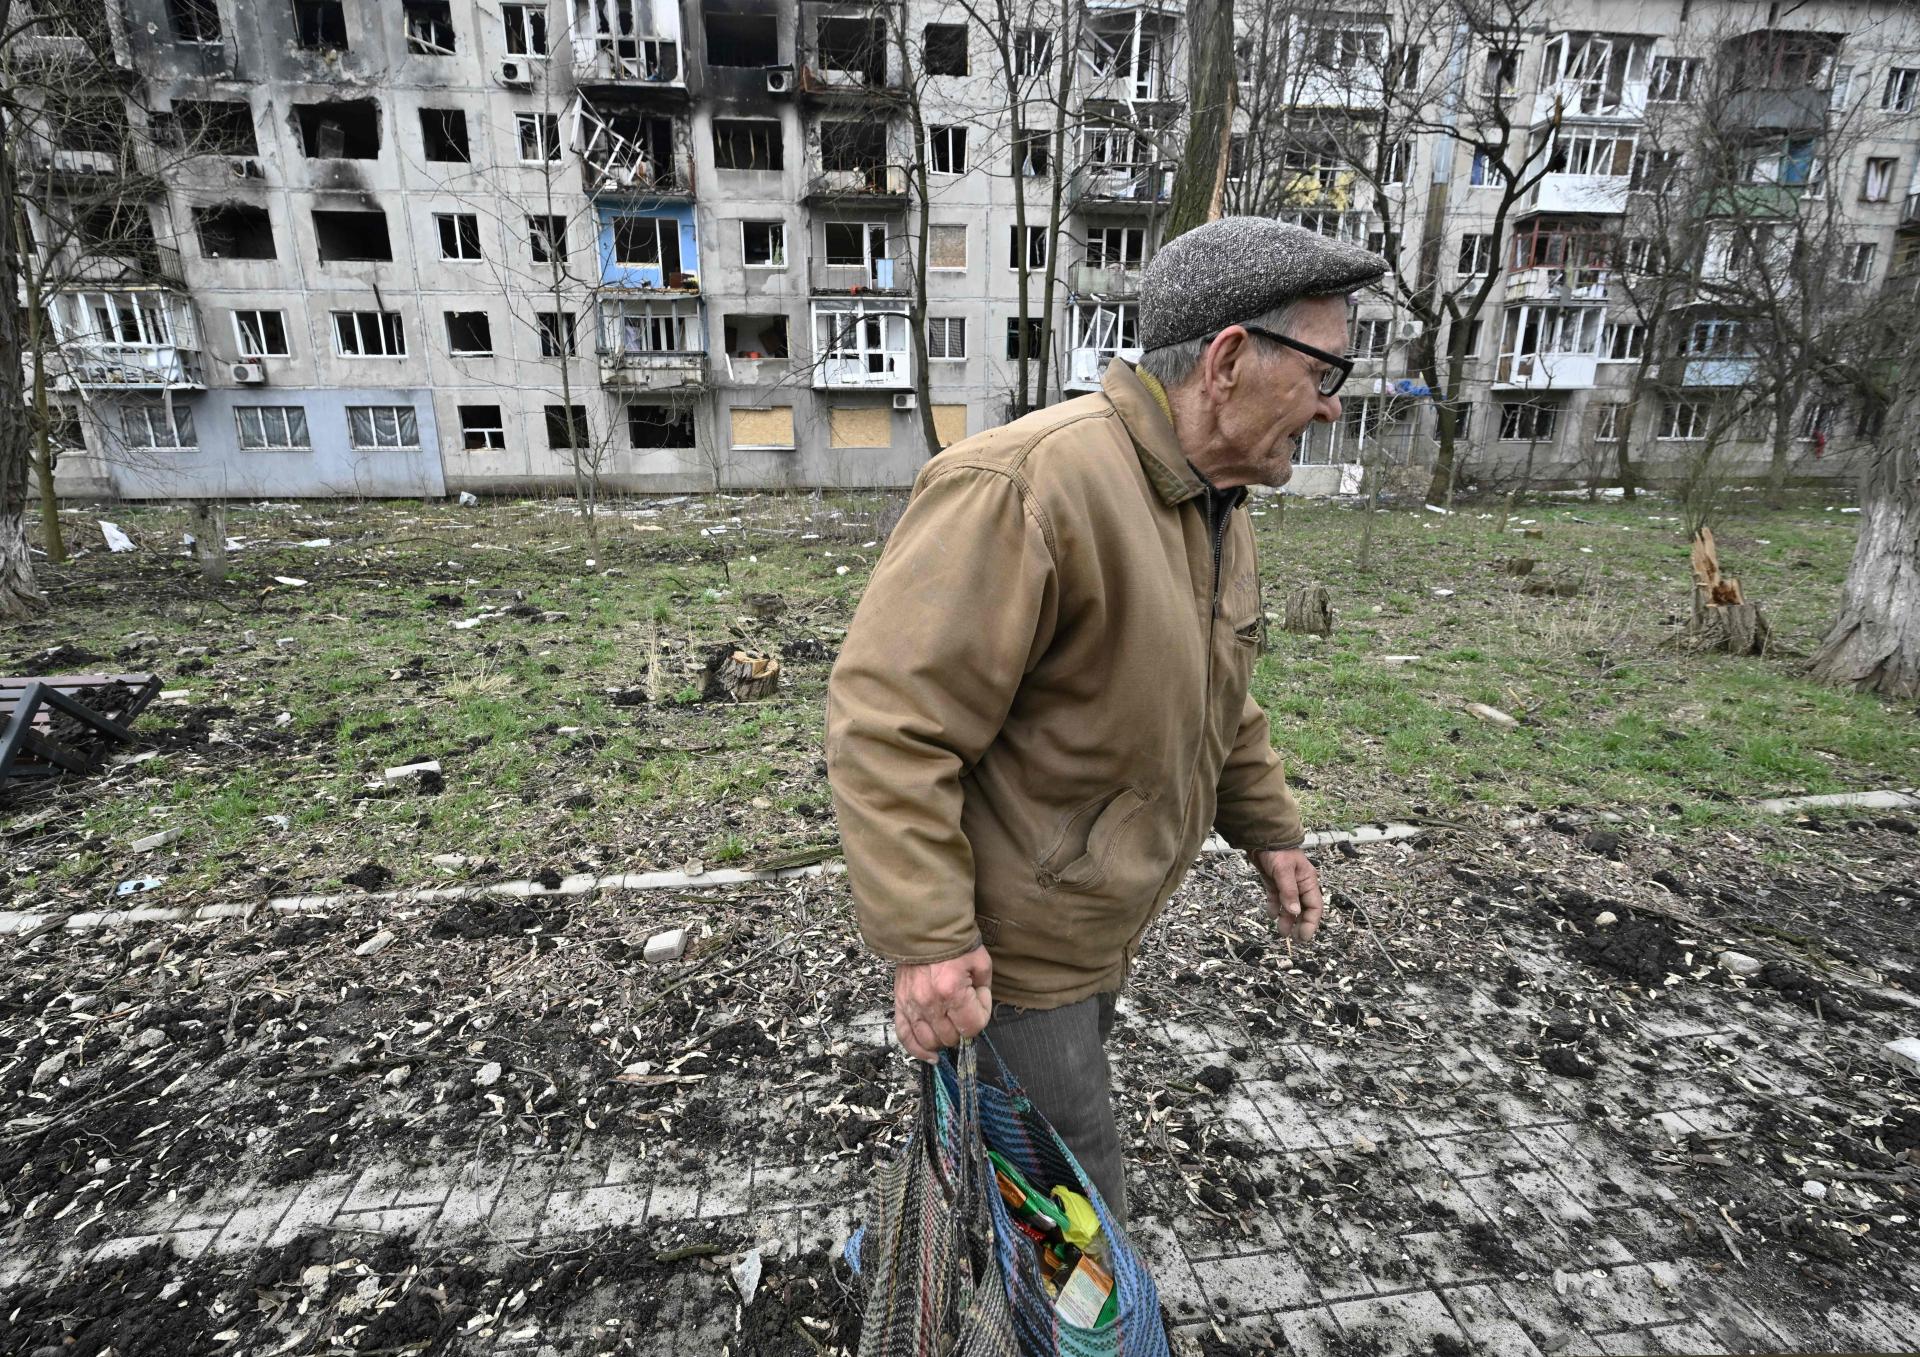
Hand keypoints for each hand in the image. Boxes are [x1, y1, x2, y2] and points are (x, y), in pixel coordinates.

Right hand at [893, 946, 993, 1061]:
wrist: (923, 928)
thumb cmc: (955, 944)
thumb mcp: (980, 962)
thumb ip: (984, 990)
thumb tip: (978, 1009)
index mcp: (952, 991)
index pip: (973, 1026)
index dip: (981, 1016)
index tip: (979, 998)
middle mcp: (930, 1002)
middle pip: (952, 1037)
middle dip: (963, 1027)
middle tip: (964, 1008)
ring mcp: (912, 1005)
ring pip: (930, 1041)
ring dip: (944, 1040)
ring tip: (950, 1028)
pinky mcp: (900, 1004)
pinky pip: (905, 1035)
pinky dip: (917, 1050)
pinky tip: (930, 1056)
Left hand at [1246, 848, 1324, 942]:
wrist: (1261, 836)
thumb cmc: (1277, 851)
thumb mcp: (1283, 871)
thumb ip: (1289, 892)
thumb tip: (1295, 912)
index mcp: (1308, 881)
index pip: (1314, 906)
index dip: (1311, 922)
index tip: (1303, 936)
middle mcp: (1300, 884)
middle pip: (1303, 908)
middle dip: (1299, 924)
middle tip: (1293, 939)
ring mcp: (1287, 884)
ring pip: (1289, 906)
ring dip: (1286, 919)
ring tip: (1281, 932)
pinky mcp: (1274, 882)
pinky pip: (1277, 899)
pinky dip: (1275, 908)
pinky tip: (1271, 916)